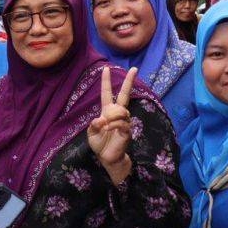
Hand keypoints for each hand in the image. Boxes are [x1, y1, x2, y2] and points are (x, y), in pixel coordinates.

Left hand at [87, 66, 136, 183]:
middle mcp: (117, 114)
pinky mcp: (127, 130)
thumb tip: (101, 119)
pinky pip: (121, 123)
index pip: (107, 93)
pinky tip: (108, 129)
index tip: (106, 68)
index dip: (106, 82)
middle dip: (129, 81)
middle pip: (125, 95)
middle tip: (135, 69)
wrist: (108, 158)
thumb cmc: (100, 144)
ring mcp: (124, 121)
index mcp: (107, 111)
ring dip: (111, 117)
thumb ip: (94, 125)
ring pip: (121, 110)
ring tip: (104, 126)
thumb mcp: (92, 133)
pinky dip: (113, 125)